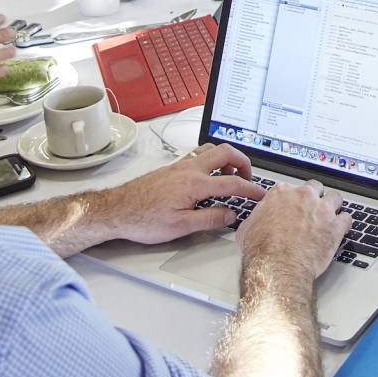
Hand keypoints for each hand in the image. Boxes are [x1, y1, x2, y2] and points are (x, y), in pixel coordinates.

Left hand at [99, 143, 264, 243]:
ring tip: (230, 174)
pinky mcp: (171, 168)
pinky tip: (207, 175)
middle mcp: (189, 169)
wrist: (116, 210)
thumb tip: (230, 215)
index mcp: (195, 184)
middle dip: (243, 162)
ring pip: (210, 149)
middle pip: (226, 152)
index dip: (251, 189)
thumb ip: (210, 219)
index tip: (261, 194)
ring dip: (226, 158)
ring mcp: (179, 166)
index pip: (232, 182)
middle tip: (249, 178)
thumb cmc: (143, 219)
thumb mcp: (181, 227)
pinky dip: (210, 160)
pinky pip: (197, 155)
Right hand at [237, 180, 352, 279]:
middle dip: (315, 198)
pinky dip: (345, 223)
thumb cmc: (261, 250)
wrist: (277, 266)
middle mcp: (303, 197)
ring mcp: (321, 210)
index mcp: (281, 193)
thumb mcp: (248, 228)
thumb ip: (257, 218)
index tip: (294, 205)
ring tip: (330, 216)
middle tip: (313, 209)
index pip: (292, 187)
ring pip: (335, 198)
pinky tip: (341, 228)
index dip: (294, 198)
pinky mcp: (335, 226)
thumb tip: (256, 221)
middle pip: (315, 188)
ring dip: (333, 206)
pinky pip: (347, 218)